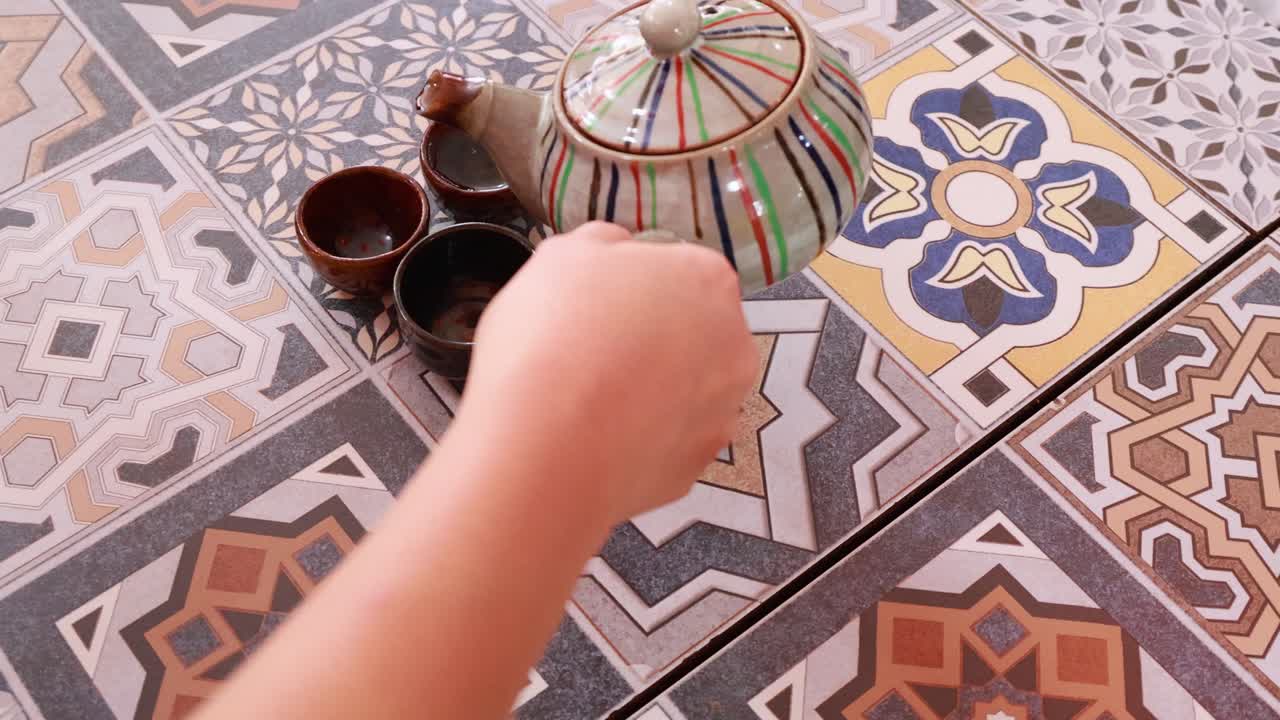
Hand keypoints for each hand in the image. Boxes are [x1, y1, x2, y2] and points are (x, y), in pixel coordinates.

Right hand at [454, 222, 757, 525]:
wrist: (544, 450)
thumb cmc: (553, 336)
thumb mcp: (562, 256)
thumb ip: (603, 245)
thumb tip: (620, 253)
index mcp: (709, 280)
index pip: (681, 271)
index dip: (633, 288)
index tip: (596, 306)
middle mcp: (734, 346)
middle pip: (694, 332)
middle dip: (653, 339)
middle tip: (592, 351)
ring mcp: (722, 413)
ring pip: (686, 391)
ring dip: (651, 391)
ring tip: (590, 402)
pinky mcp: (698, 468)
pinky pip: (669, 443)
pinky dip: (641, 440)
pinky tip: (598, 439)